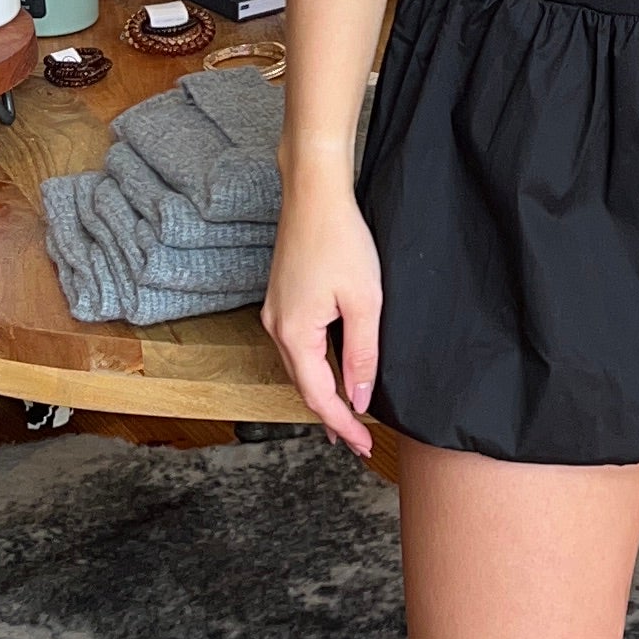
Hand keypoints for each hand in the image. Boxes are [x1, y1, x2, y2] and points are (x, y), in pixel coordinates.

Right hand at [263, 177, 384, 459]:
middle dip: (330, 416)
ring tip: (344, 416)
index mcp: (295, 333)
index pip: (319, 396)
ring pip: (298, 367)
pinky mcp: (280, 299)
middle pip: (303, 386)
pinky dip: (314, 367)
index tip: (362, 445)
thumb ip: (362, 354)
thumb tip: (359, 397)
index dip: (343, 424)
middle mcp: (276, 327)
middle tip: (355, 440)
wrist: (313, 194)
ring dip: (321, 393)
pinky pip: (296, 347)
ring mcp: (274, 313)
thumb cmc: (341, 240)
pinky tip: (330, 372)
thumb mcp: (364, 302)